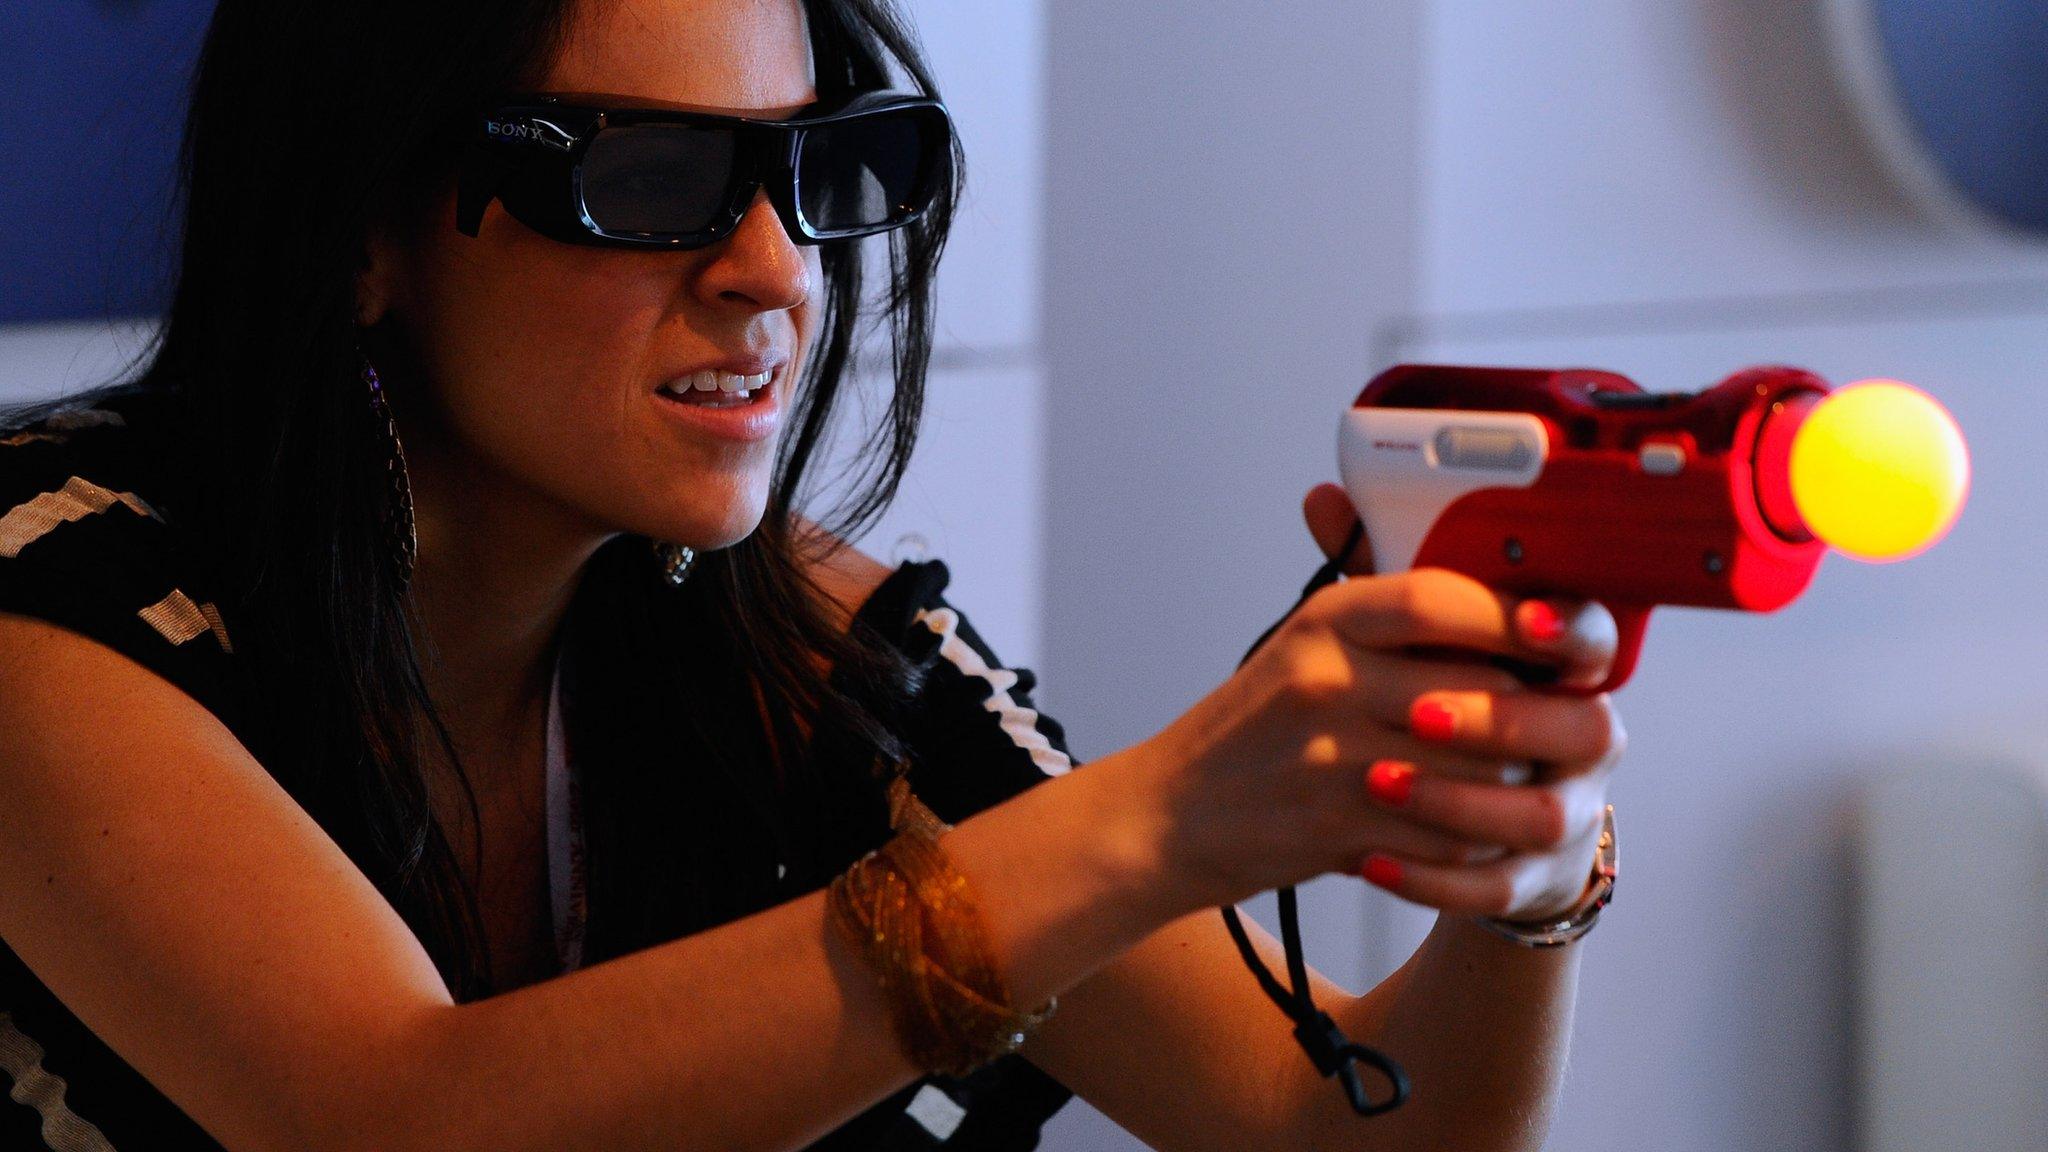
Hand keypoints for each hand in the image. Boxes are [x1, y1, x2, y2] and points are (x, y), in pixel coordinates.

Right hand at [1130, 484, 1625, 921]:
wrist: (1170, 815)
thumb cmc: (1251, 729)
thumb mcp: (1302, 646)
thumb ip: (1388, 611)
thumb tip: (1499, 588)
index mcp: (1325, 621)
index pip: (1442, 599)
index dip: (1517, 617)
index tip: (1561, 634)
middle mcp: (1327, 678)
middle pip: (1483, 689)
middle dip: (1532, 713)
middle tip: (1553, 721)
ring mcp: (1332, 756)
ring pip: (1480, 769)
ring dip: (1512, 781)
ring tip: (1514, 779)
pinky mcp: (1338, 827)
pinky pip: (1448, 835)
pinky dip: (1474, 838)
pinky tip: (1473, 830)